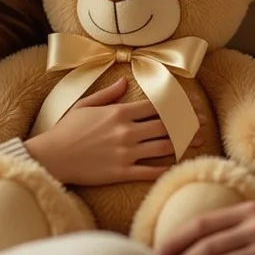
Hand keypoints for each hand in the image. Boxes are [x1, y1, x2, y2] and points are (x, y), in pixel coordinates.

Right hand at [25, 79, 188, 185]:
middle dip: (187, 124)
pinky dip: (165, 167)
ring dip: (182, 144)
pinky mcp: (121, 172)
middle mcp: (126, 131)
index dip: (176, 106)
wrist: (52, 156)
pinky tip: (176, 164)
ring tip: (197, 142)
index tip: (190, 107)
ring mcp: (125, 153)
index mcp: (119, 112)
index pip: (156, 107)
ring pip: (163, 147)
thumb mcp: (85, 104)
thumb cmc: (66, 129)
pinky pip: (149, 170)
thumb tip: (124, 82)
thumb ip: (108, 94)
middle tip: (202, 124)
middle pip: (165, 126)